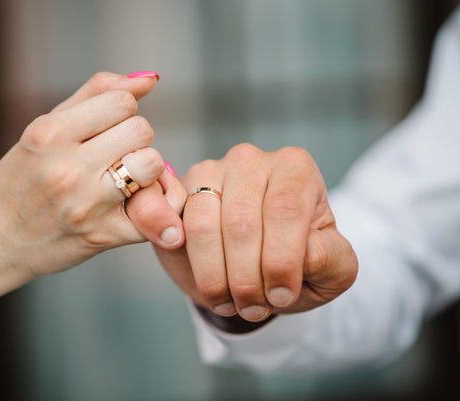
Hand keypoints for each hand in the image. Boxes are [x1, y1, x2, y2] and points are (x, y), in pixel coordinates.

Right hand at [0, 72, 184, 277]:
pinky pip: (156, 208)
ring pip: (153, 164)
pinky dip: (154, 203)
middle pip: (142, 130)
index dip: (119, 113)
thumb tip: (150, 80)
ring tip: (124, 178)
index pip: (123, 102)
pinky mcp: (103, 235)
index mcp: (50, 134)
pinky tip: (132, 204)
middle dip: (133, 139)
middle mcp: (68, 168)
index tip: (103, 129)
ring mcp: (87, 205)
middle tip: (114, 155)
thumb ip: (96, 95)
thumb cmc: (20, 178)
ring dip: (145, 169)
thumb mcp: (43, 127)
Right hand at [128, 143, 356, 322]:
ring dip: (213, 276)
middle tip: (253, 309)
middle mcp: (250, 161)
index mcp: (295, 169)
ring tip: (229, 302)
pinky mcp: (176, 190)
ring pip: (202, 225)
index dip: (280, 261)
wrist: (260, 267)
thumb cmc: (299, 261)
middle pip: (241, 222)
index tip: (281, 297)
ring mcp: (209, 171)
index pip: (285, 210)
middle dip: (245, 278)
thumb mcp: (333, 268)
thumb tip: (305, 253)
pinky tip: (185, 264)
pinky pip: (160, 210)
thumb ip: (331, 259)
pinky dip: (165, 237)